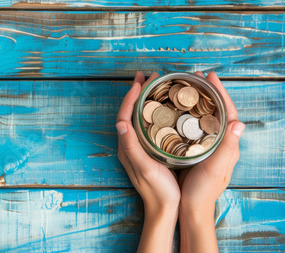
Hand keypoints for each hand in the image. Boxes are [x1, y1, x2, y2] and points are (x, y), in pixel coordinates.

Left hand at [116, 71, 179, 252]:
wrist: (164, 209)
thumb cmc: (158, 190)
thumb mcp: (145, 167)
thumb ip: (132, 146)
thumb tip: (120, 123)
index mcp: (127, 146)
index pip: (125, 115)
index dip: (131, 96)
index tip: (140, 81)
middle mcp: (130, 145)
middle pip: (130, 112)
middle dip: (138, 93)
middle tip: (149, 76)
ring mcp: (139, 148)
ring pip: (139, 117)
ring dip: (145, 100)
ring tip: (155, 86)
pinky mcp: (148, 151)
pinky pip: (147, 125)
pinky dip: (152, 112)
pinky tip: (164, 109)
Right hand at [178, 71, 245, 252]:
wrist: (192, 207)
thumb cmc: (204, 190)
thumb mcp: (216, 168)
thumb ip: (228, 146)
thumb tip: (239, 123)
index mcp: (227, 144)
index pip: (228, 111)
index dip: (220, 92)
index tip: (210, 76)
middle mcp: (218, 142)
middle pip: (215, 110)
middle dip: (207, 92)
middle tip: (196, 76)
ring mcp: (205, 145)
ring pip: (202, 117)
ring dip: (195, 101)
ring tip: (185, 87)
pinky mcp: (193, 150)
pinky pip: (191, 126)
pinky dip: (185, 114)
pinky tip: (174, 110)